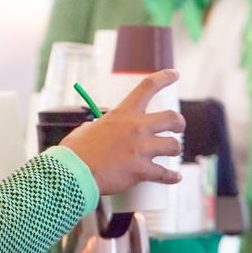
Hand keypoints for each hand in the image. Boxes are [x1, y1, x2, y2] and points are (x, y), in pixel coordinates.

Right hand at [61, 70, 185, 195]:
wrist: (72, 173)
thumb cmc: (77, 151)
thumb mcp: (90, 128)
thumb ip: (104, 126)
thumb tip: (104, 129)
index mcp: (123, 113)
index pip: (147, 87)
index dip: (165, 78)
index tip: (175, 75)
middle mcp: (136, 128)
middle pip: (172, 118)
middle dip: (179, 123)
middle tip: (178, 128)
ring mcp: (141, 149)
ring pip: (173, 146)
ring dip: (174, 149)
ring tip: (171, 153)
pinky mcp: (141, 170)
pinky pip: (165, 174)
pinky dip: (172, 177)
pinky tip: (176, 177)